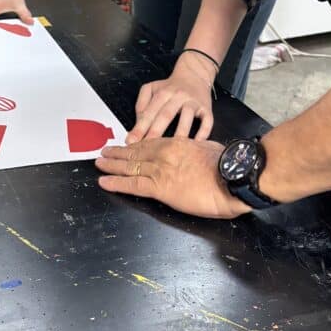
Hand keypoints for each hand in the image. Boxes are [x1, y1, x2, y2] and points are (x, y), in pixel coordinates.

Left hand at [95, 137, 249, 218]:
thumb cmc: (227, 165)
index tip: (125, 146)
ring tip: (99, 164)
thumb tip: (195, 154)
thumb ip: (196, 150)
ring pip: (129, 166)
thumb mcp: (209, 150)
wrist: (231, 178)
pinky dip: (115, 183)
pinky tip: (104, 181)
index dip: (134, 146)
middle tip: (104, 153)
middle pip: (135, 153)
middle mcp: (163, 153)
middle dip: (117, 154)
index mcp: (177, 144)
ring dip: (111, 165)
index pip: (150, 144)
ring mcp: (159, 169)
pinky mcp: (159, 187)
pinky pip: (132, 184)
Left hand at [128, 62, 213, 141]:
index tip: (131, 141)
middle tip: (147, 148)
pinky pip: (207, 121)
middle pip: (166, 115)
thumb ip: (141, 104)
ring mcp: (193, 102)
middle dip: (155, 132)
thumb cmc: (170, 87)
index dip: (140, 127)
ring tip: (172, 148)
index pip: (149, 112)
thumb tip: (137, 123)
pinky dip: (203, 133)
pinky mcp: (207, 108)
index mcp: (163, 93)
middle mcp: (178, 96)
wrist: (194, 75)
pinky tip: (196, 144)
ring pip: (187, 118)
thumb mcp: (151, 88)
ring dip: (180, 132)